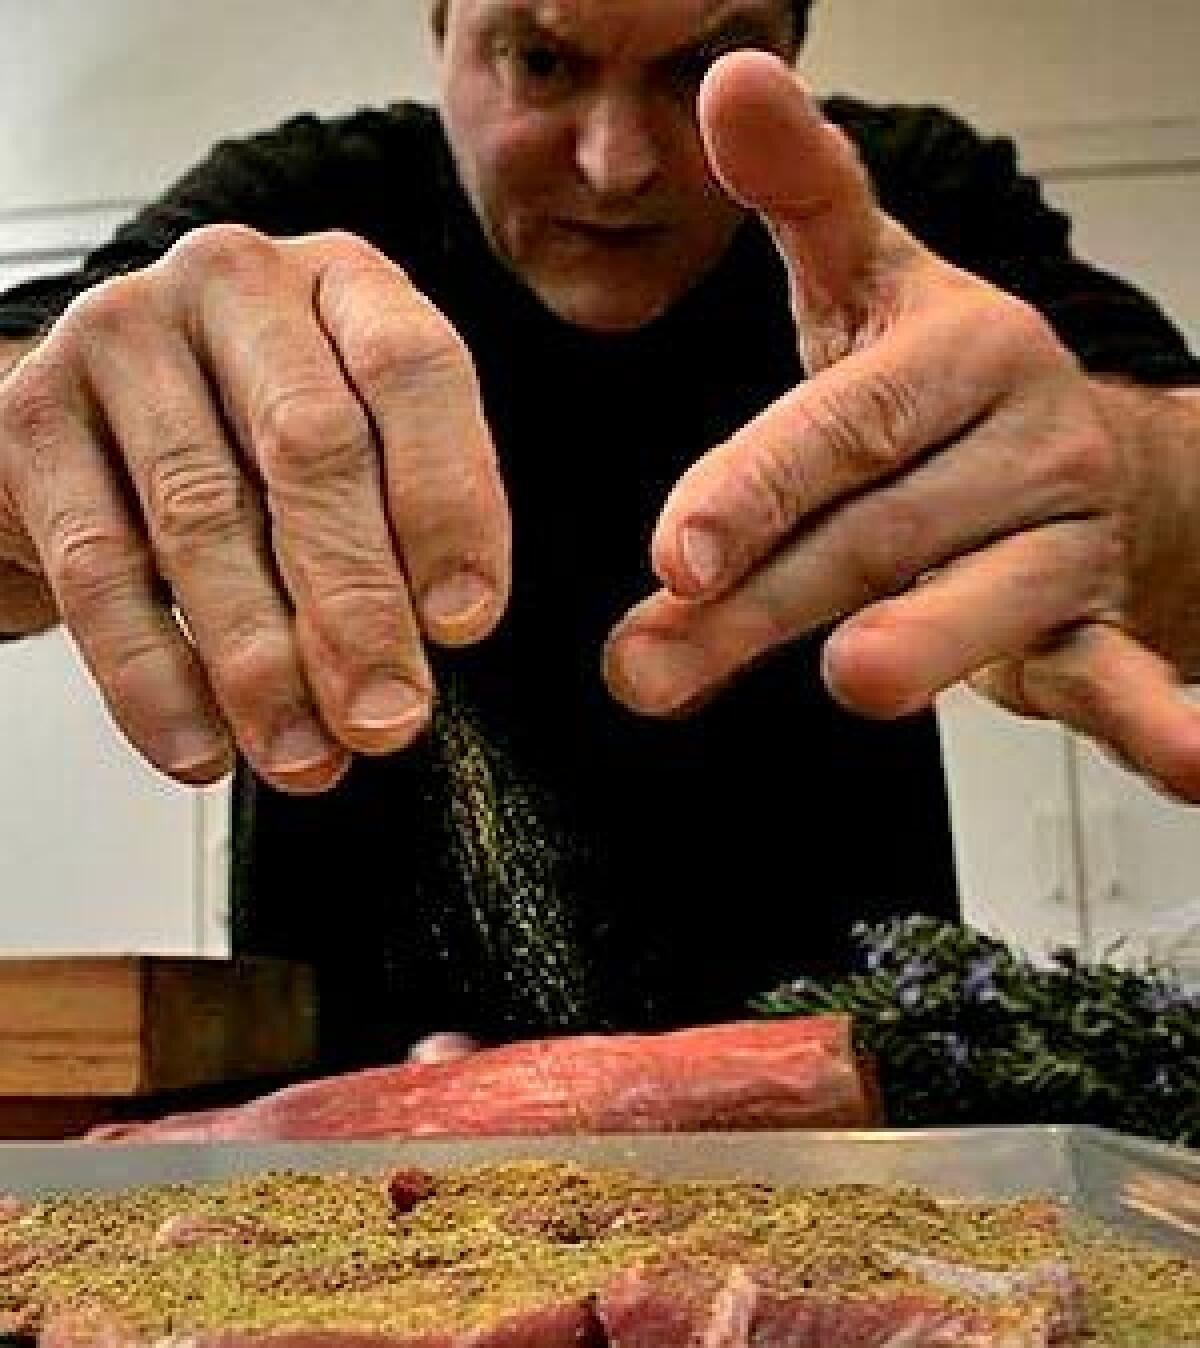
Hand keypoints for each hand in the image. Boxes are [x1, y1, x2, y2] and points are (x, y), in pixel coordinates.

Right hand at [0, 227, 509, 792]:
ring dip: (261, 661)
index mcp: (343, 281)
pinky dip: (155, 675)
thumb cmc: (256, 434)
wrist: (100, 419)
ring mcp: (123, 337)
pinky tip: (203, 743)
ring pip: (204, 515)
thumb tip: (433, 637)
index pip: (414, 370)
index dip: (449, 503)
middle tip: (386, 715)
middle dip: (357, 606)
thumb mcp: (358, 444)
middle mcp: (235, 286)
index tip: (463, 622)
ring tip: (304, 751)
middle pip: (312, 447)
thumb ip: (401, 516)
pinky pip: (97, 566)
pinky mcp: (32, 416)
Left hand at [604, 51, 1199, 802]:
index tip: (675, 552)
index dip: (756, 483)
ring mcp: (1066, 530)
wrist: (1076, 451)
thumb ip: (801, 201)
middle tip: (646, 669)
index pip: (841, 421)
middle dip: (753, 605)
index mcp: (957, 349)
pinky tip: (1195, 762)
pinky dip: (1160, 717)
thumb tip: (726, 81)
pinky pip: (1126, 669)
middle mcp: (1024, 434)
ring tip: (857, 680)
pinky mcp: (1096, 617)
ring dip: (918, 647)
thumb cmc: (938, 389)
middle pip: (874, 528)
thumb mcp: (869, 286)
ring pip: (980, 601)